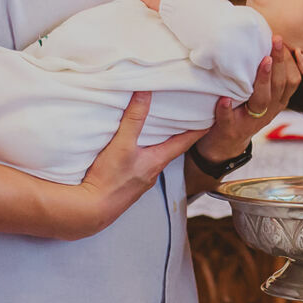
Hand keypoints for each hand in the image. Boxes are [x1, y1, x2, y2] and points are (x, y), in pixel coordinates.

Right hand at [75, 91, 208, 235]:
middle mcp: (153, 171)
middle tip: (185, 119)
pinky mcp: (128, 185)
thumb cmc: (109, 179)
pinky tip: (135, 150)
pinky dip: (144, 153)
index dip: (198, 130)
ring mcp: (141, 180)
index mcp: (157, 160)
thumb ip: (133, 118)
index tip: (211, 120)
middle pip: (172, 149)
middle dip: (178, 134)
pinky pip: (142, 164)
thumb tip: (144, 92)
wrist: (91, 210)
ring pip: (156, 157)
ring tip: (160, 130)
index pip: (184, 142)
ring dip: (160, 144)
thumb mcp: (122, 144)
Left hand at [196, 40, 301, 164]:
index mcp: (277, 102)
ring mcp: (250, 122)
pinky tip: (223, 98)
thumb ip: (265, 77)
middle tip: (276, 39)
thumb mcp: (260, 96)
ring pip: (262, 101)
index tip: (281, 40)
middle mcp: (268, 112)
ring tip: (262, 61)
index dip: (289, 61)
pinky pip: (230, 120)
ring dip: (263, 80)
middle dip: (279, 61)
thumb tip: (267, 43)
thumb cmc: (242, 111)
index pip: (291, 80)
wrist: (225, 145)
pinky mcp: (231, 130)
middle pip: (279, 86)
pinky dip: (226, 109)